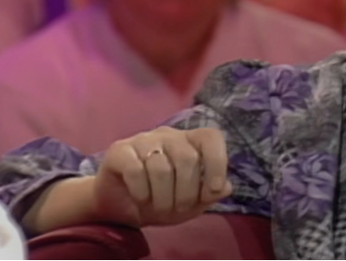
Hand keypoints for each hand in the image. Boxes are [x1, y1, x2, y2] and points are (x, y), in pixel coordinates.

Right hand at [92, 127, 232, 226]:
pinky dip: (141, 192)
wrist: (119, 208)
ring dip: (162, 197)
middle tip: (177, 208)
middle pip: (187, 158)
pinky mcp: (119, 150)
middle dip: (186, 193)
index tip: (214, 190)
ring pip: (161, 167)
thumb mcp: (190, 205)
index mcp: (190, 142)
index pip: (211, 137)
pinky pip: (135, 170)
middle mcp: (168, 136)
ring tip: (158, 207)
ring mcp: (143, 140)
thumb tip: (226, 188)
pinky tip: (140, 198)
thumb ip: (209, 195)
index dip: (217, 162)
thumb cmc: (160, 201)